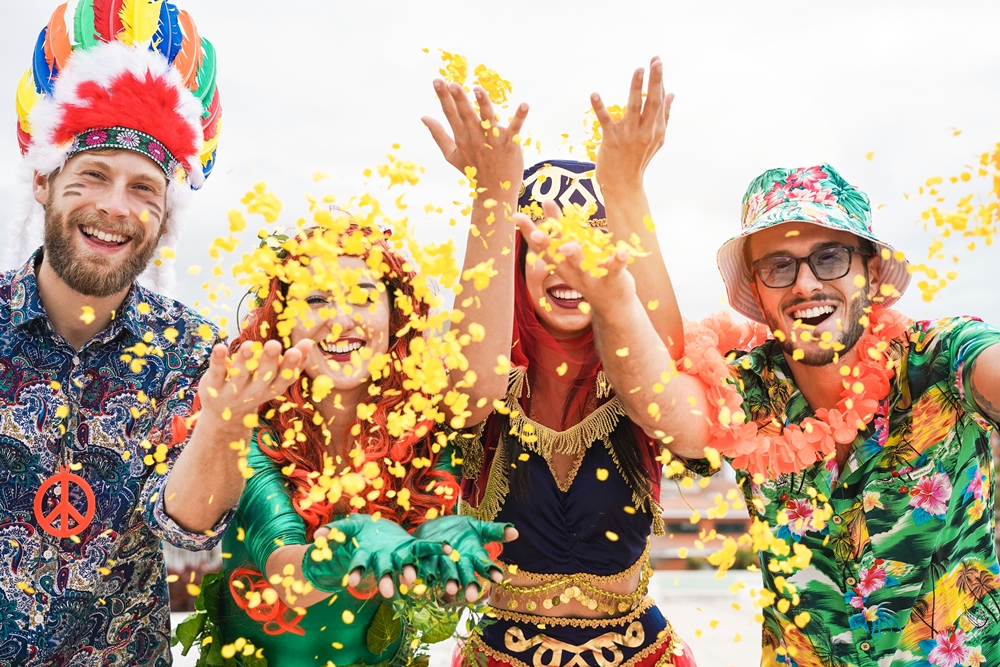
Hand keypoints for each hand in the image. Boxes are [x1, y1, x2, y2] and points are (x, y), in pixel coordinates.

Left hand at [198, 339, 310, 423]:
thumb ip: (290, 364)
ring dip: (245, 360)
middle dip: (269, 361)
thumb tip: (308, 343)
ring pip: (240, 374)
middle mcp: (253, 392)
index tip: (296, 350)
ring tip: (250, 345)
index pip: (284, 379)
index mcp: (271, 389)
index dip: (291, 366)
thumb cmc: (254, 389)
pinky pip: (216, 372)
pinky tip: (220, 347)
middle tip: (274, 344)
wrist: (224, 416)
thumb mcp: (273, 381)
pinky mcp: (213, 386)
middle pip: (263, 376)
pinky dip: (218, 360)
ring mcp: (232, 391)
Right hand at [305, 515, 444, 597]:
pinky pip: (425, 548)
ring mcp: (399, 555)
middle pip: (383, 572)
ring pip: (405, 566)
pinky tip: (448, 548)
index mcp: (366, 554)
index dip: (355, 572)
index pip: (359, 564)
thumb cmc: (360, 533)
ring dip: (410, 573)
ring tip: (414, 582)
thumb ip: (335, 531)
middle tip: (389, 593)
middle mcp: (383, 559)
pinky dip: (437, 548)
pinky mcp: (413, 547)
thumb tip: (318, 536)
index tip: (351, 582)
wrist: (377, 531)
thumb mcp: (347, 528)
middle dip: (385, 581)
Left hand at [413, 515, 516, 601]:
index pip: (484, 565)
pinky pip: (427, 568)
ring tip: (451, 590)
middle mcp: (460, 563)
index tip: (498, 578)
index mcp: (474, 556)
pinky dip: (427, 574)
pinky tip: (426, 580)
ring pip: (447, 574)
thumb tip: (516, 532)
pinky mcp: (427, 561)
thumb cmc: (461, 530)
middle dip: (469, 584)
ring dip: (449, 582)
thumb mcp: (479, 527)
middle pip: (466, 575)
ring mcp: (443, 564)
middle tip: (472, 596)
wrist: (435, 527)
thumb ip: (495, 531)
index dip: (490, 571)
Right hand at [422, 81, 528, 195]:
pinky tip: (524, 105)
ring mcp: (494, 141)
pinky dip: (520, 117)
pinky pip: (515, 128)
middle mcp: (476, 138)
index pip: (450, 114)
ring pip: (488, 119)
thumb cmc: (473, 170)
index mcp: (461, 138)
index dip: (443, 97)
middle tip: (452, 83)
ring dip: (483, 104)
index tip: (437, 81)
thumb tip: (424, 117)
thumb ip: (438, 135)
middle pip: (466, 115)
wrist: (495, 191)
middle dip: (459, 99)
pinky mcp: (511, 144)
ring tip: (477, 89)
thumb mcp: (452, 154)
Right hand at [515, 201, 636, 312]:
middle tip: (537, 233)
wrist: (611, 305)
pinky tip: (622, 251)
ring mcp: (591, 276)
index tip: (517, 216)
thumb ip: (561, 228)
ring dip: (575, 255)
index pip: (540, 247)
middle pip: (556, 256)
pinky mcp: (612, 279)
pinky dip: (618, 260)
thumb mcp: (572, 251)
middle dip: (547, 245)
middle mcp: (572, 271)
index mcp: (560, 264)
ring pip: (581, 265)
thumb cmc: (588, 271)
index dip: (528, 232)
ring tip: (569, 245)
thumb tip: (546, 200)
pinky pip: (614, 269)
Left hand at [593, 56, 672, 190]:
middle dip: (655, 81)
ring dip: (636, 88)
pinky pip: (606, 120)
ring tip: (638, 70)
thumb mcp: (656, 139)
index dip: (659, 80)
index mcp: (656, 129)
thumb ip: (664, 116)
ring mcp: (629, 136)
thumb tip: (672, 94)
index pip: (659, 101)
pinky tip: (594, 94)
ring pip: (634, 108)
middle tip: (656, 60)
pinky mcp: (612, 140)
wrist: (624, 185)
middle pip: (652, 102)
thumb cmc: (638, 160)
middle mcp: (645, 131)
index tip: (658, 61)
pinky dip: (599, 107)